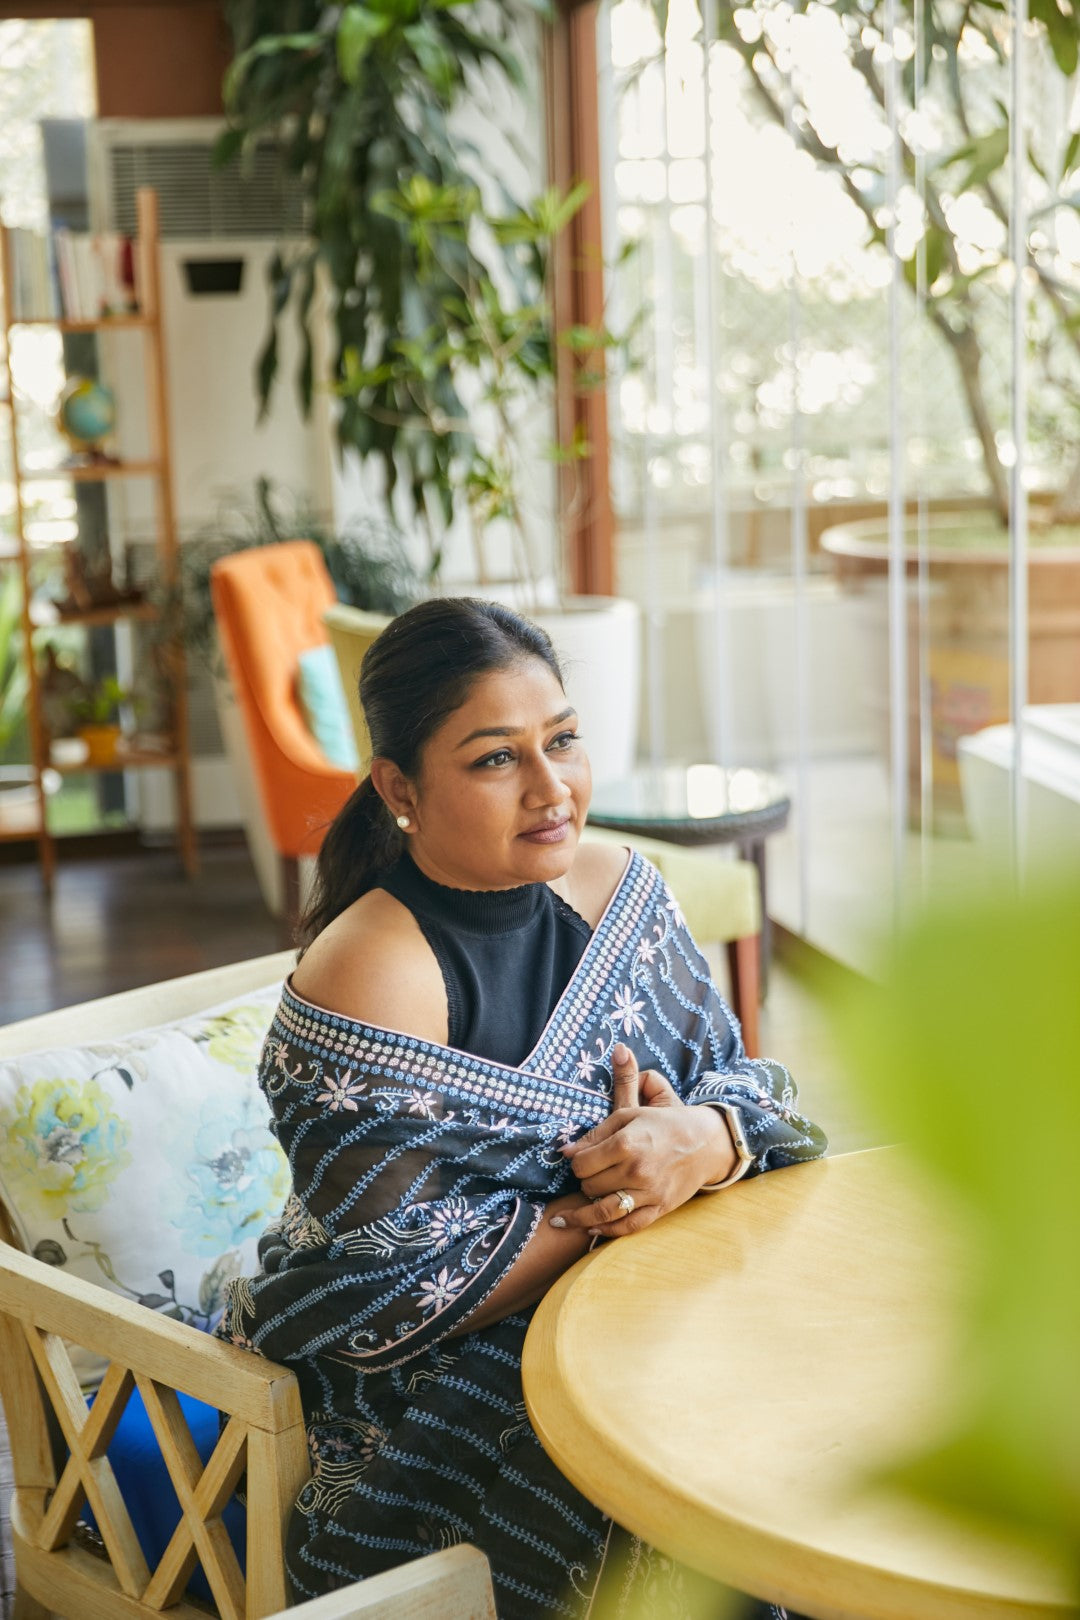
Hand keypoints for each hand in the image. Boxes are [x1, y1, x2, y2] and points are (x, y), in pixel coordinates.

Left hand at [551, 1044, 735, 1237]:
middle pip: (590, 1186)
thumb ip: (596, 1134)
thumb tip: (566, 1152)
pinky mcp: (659, 1208)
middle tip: (587, 1176)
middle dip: (583, 1182)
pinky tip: (591, 1229)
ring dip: (581, 1217)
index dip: (575, 1162)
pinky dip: (607, 1231)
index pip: (582, 1164)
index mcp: (626, 1144)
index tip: (579, 1160)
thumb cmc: (663, 1124)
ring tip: (562, 1220)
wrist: (705, 1142)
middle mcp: (636, 1171)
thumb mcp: (629, 1115)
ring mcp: (648, 1193)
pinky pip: (628, 1226)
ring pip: (603, 1212)